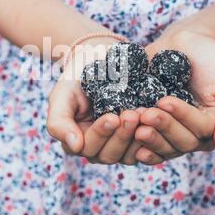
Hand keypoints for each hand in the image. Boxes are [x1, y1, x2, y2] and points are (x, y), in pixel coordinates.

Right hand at [46, 37, 140, 164]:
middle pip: (108, 154)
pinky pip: (145, 148)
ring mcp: (118, 145)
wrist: (100, 59)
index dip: (101, 133)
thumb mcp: (61, 95)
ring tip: (145, 114)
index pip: (87, 147)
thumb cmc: (77, 77)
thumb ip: (59, 122)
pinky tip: (156, 121)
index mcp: (77, 141)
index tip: (112, 116)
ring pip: (128, 155)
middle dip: (122, 135)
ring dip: (137, 137)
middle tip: (132, 114)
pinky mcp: (137, 139)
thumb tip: (75, 147)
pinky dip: (151, 137)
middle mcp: (97, 148)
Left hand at [134, 30, 214, 164]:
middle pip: (179, 143)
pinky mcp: (148, 122)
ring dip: (147, 137)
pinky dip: (133, 140)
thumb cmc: (212, 62)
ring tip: (133, 120)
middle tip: (146, 113)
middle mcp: (189, 134)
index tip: (165, 101)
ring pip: (160, 145)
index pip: (199, 130)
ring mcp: (167, 130)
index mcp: (211, 128)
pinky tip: (124, 133)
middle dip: (162, 128)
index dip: (182, 117)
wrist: (185, 43)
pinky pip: (142, 140)